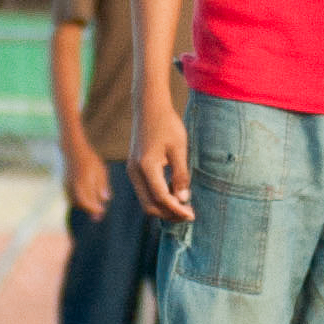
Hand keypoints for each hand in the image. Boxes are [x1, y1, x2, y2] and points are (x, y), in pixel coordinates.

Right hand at [62, 143, 111, 218]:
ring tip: (94, 210)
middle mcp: (73, 185)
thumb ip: (102, 185)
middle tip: (99, 216)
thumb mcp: (100, 170)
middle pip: (80, 203)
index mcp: (82, 181)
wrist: (72, 150)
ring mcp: (67, 185)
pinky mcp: (64, 185)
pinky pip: (71, 197)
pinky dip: (78, 202)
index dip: (94, 208)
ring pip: (75, 201)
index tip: (102, 211)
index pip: (86, 201)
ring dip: (84, 207)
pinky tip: (87, 202)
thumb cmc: (89, 159)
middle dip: (89, 210)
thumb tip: (106, 199)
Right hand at [129, 105, 194, 222]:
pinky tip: (174, 194)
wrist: (149, 108)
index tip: (192, 215)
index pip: (161, 197)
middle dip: (169, 213)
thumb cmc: (167, 124)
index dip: (176, 209)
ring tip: (184, 206)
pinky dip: (158, 197)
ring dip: (163, 207)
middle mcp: (135, 172)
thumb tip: (183, 199)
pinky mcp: (134, 169)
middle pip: (149, 205)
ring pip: (145, 200)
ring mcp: (132, 171)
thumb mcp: (179, 149)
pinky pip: (144, 191)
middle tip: (189, 214)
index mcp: (146, 166)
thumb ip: (180, 175)